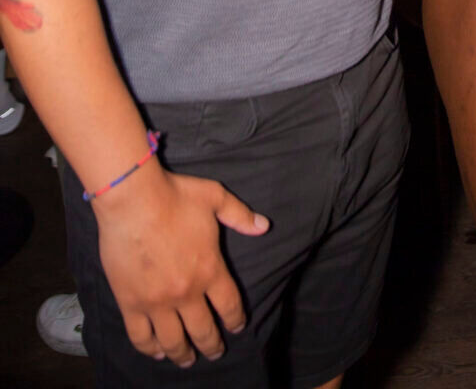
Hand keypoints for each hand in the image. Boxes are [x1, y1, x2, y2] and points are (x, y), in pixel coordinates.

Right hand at [95, 160, 268, 365]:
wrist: (133, 200)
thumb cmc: (175, 196)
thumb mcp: (215, 198)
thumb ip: (239, 215)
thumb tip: (264, 225)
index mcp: (210, 269)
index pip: (229, 305)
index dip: (235, 320)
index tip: (237, 328)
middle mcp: (186, 292)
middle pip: (203, 330)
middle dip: (212, 345)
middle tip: (215, 352)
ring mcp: (157, 301)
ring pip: (173, 340)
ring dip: (183, 354)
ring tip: (187, 360)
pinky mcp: (130, 303)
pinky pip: (141, 336)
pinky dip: (150, 349)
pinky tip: (157, 351)